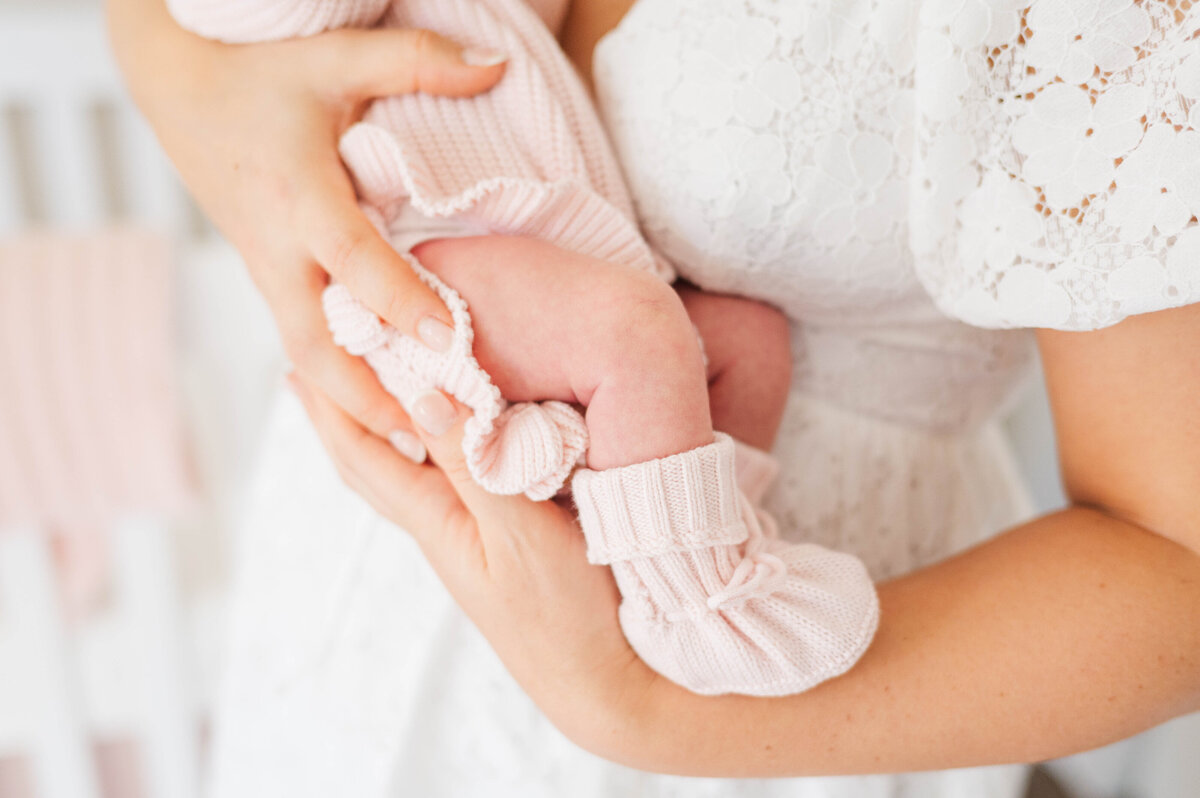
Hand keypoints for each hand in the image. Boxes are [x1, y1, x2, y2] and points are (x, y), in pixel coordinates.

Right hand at [108, 0, 505, 440]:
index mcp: (296, 194)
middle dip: (363, 396)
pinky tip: (385, 408)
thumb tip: (497, 65)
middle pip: (312, 342)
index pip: (349, 258)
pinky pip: (303, 341)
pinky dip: (341, 380)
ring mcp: (268, 272)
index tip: (446, 337)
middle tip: (425, 435)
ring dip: (352, 403)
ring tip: (416, 443)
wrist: (179, 91)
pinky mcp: (271, 281)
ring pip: (304, 355)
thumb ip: (416, 59)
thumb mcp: (335, 55)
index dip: (397, 299)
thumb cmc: (261, 74)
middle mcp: (276, 247)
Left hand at [285, 374, 660, 757]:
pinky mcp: (502, 544)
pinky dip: (428, 449)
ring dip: (376, 431)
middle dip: (337, 417)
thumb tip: (427, 397)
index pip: (367, 454)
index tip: (304, 356)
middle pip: (370, 466)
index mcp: (437, 523)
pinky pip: (445, 483)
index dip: (333, 405)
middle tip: (309, 370)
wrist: (602, 685)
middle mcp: (443, 530)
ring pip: (404, 475)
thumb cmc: (565, 617)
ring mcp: (470, 540)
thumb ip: (476, 467)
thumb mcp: (520, 534)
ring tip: (361, 398)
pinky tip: (440, 447)